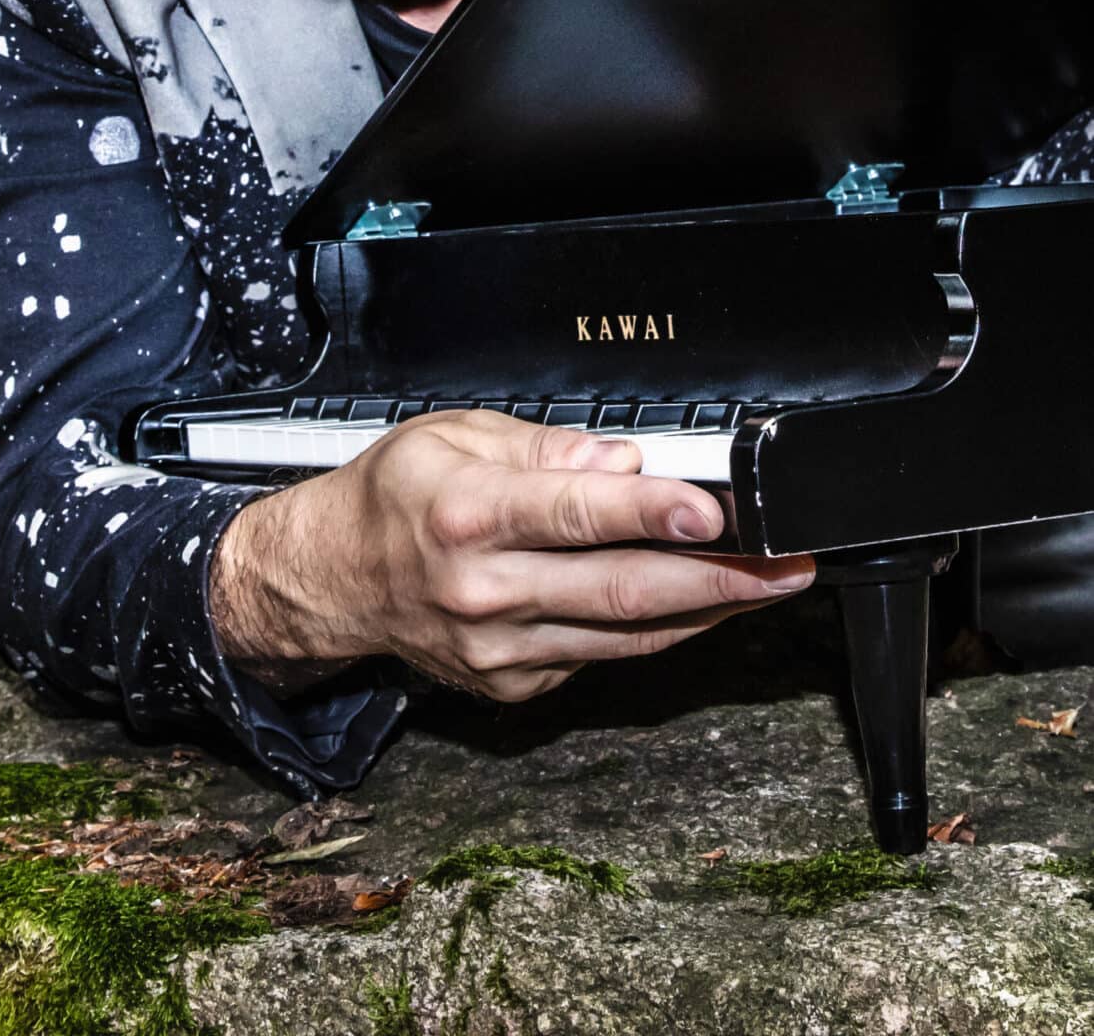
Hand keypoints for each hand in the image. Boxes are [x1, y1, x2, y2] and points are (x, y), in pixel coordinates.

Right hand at [209, 408, 813, 702]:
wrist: (334, 580)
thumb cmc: (394, 497)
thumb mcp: (452, 435)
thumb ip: (542, 449)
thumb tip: (620, 464)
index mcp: (468, 515)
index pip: (576, 514)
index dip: (652, 514)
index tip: (713, 513)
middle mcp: (485, 590)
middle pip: (622, 589)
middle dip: (719, 579)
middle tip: (787, 563)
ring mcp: (501, 649)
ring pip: (626, 633)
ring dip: (707, 608)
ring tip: (768, 582)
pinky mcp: (514, 686)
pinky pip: (604, 654)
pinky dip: (655, 628)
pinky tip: (695, 602)